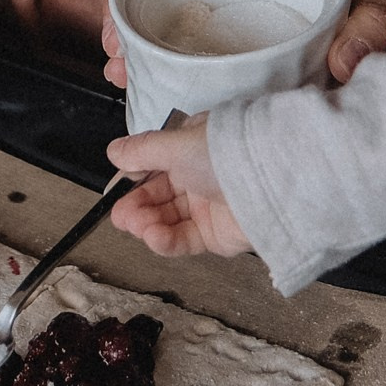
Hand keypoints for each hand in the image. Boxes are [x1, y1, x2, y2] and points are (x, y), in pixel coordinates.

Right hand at [100, 0, 385, 88]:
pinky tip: (170, 90)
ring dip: (151, 37)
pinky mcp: (273, 18)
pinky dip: (185, 56)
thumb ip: (378, 20)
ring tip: (126, 78)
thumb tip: (344, 64)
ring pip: (189, 4)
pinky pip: (216, 30)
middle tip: (114, 56)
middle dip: (132, 8)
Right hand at [106, 121, 250, 257]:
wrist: (272, 182)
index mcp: (190, 148)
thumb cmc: (226, 152)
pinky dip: (166, 241)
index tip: (113, 193)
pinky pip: (184, 240)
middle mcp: (198, 176)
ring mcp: (207, 206)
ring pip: (167, 219)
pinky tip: (154, 237)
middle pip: (157, 196)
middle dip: (136, 206)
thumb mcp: (177, 144)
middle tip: (121, 216)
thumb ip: (142, 151)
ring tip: (138, 226)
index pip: (153, 165)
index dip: (131, 180)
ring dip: (147, 224)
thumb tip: (114, 151)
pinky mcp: (216, 235)